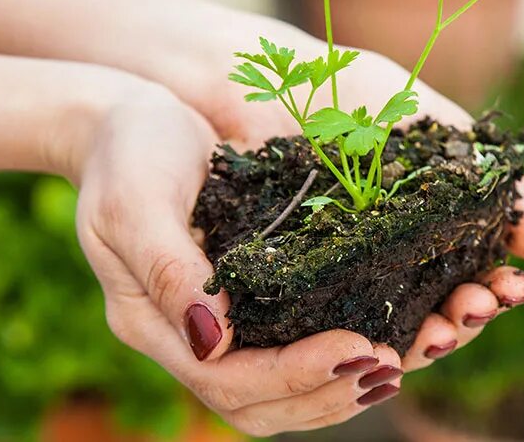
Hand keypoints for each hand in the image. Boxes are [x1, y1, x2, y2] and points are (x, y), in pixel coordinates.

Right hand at [71, 84, 403, 435]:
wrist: (131, 120)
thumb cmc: (128, 151)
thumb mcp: (136, 201)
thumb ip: (168, 270)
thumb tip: (213, 343)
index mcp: (152, 323)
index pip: (226, 379)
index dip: (293, 375)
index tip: (355, 349)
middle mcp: (187, 337)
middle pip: (258, 403)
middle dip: (327, 392)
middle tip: (388, 366)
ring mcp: (217, 323)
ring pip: (279, 391)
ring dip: (340, 388)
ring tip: (395, 365)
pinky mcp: (249, 297)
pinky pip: (292, 346)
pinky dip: (337, 355)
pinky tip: (385, 336)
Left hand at [173, 13, 523, 372]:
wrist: (266, 71)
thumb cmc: (350, 88)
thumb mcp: (429, 124)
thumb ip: (482, 175)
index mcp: (424, 227)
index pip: (470, 275)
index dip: (496, 288)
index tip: (515, 286)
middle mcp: (386, 258)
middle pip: (437, 310)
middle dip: (467, 316)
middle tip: (481, 305)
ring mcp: (338, 275)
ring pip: (389, 329)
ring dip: (426, 339)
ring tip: (446, 329)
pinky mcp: (290, 286)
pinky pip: (325, 325)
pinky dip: (358, 339)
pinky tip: (382, 342)